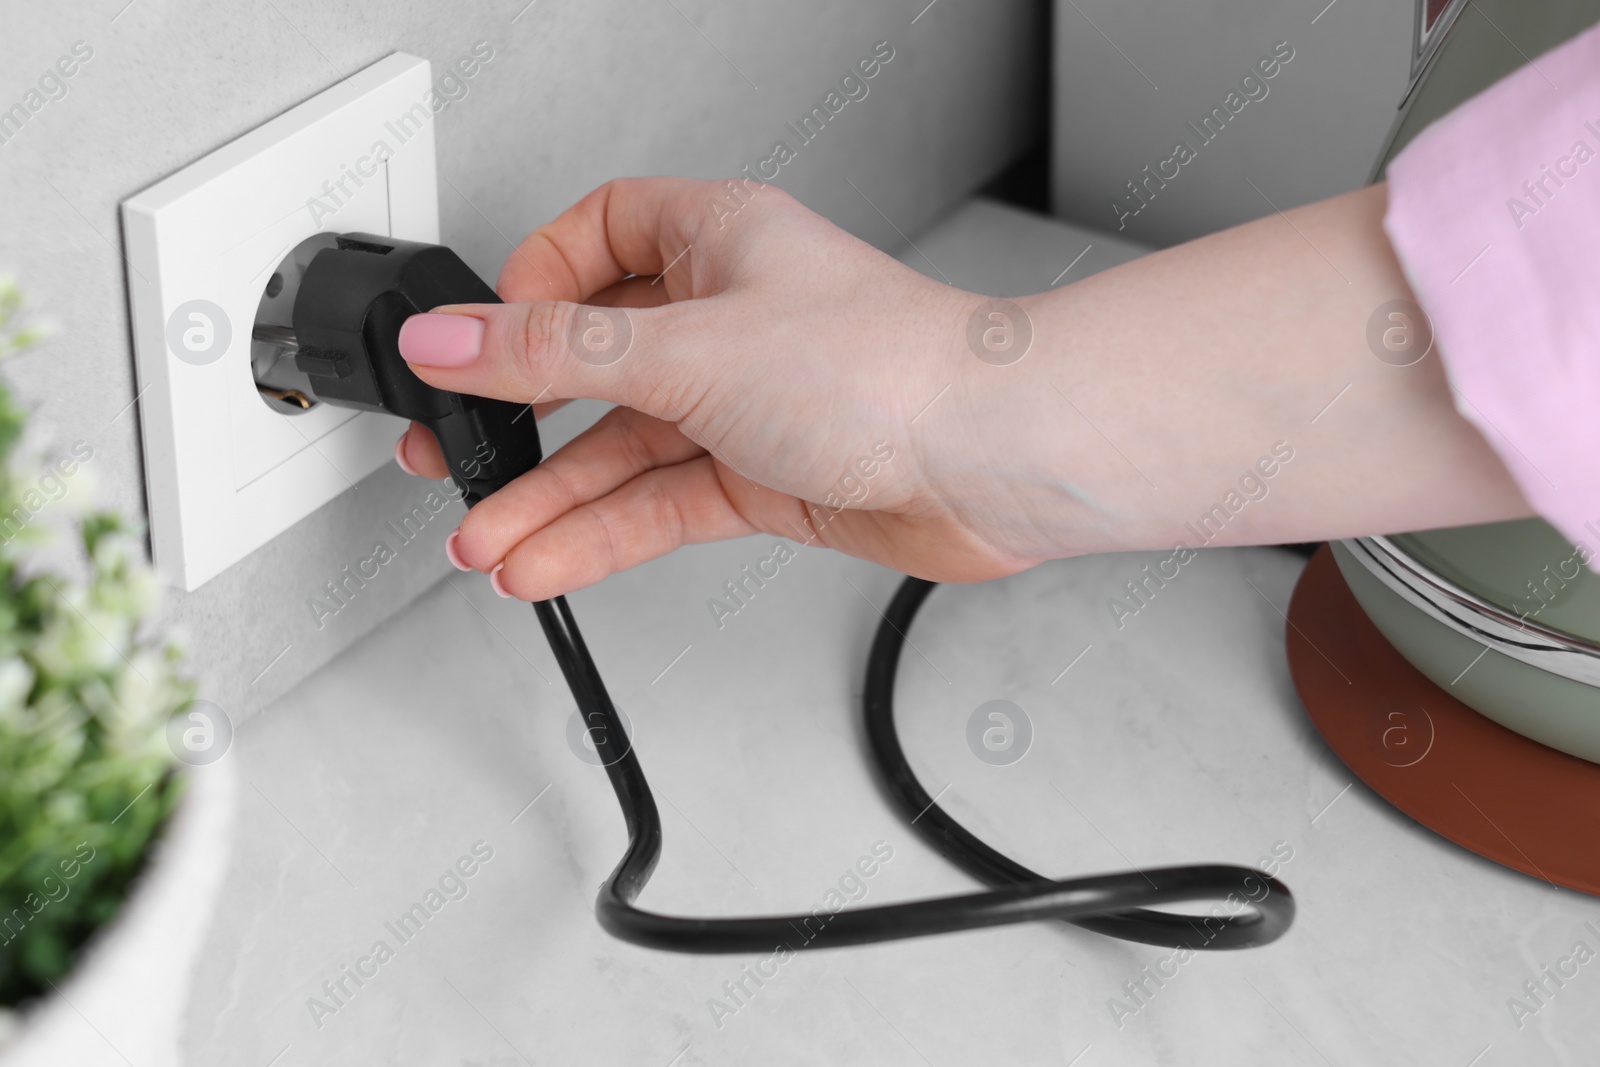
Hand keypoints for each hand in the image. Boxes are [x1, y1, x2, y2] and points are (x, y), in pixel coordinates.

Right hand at [394, 177, 1043, 599]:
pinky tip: (547, 561)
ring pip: (623, 447)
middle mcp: (728, 315)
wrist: (991, 462)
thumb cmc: (888, 369)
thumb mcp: (684, 348)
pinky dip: (603, 533)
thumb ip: (554, 353)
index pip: (592, 237)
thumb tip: (448, 338)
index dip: (527, 287)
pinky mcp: (764, 476)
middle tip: (454, 460)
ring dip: (552, 499)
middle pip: (594, 361)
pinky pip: (659, 502)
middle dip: (518, 419)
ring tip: (486, 542)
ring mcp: (745, 401)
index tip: (478, 341)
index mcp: (716, 238)